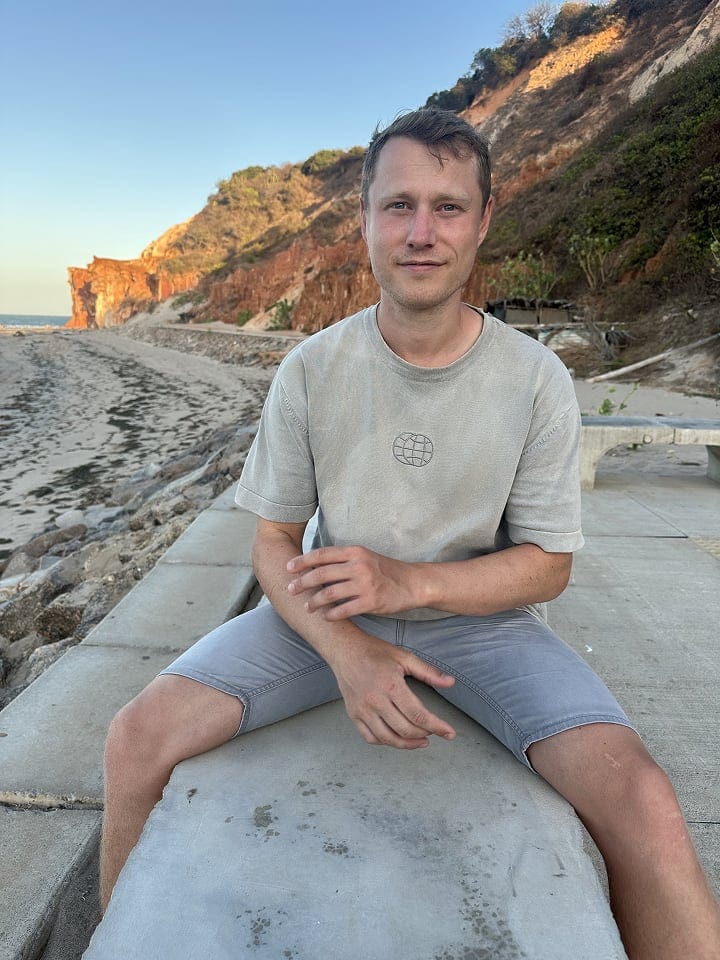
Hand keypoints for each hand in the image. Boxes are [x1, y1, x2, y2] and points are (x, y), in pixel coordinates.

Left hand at [286, 545, 420, 618]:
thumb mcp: (365, 557)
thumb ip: (343, 560)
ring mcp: (365, 584)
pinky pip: (344, 610)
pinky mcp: (371, 601)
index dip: (302, 561)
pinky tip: (326, 617)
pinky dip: (332, 615)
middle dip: (302, 583)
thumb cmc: (385, 571)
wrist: (412, 583)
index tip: (288, 568)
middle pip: (321, 573)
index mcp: (355, 552)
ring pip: (330, 593)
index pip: (322, 555)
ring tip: (307, 607)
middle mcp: (358, 566)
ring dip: (315, 601)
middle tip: (291, 590)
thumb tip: (315, 564)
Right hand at [327, 632, 455, 748]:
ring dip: (408, 744)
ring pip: (388, 738)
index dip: (437, 726)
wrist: (345, 650)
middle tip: (435, 732)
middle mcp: (376, 701)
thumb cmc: (374, 652)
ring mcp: (363, 710)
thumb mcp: (405, 657)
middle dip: (425, 734)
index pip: (418, 715)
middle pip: (405, 730)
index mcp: (391, 686)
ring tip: (421, 741)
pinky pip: (371, 737)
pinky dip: (386, 742)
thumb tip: (450, 682)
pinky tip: (397, 738)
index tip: (450, 733)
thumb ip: (429, 672)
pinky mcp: (354, 715)